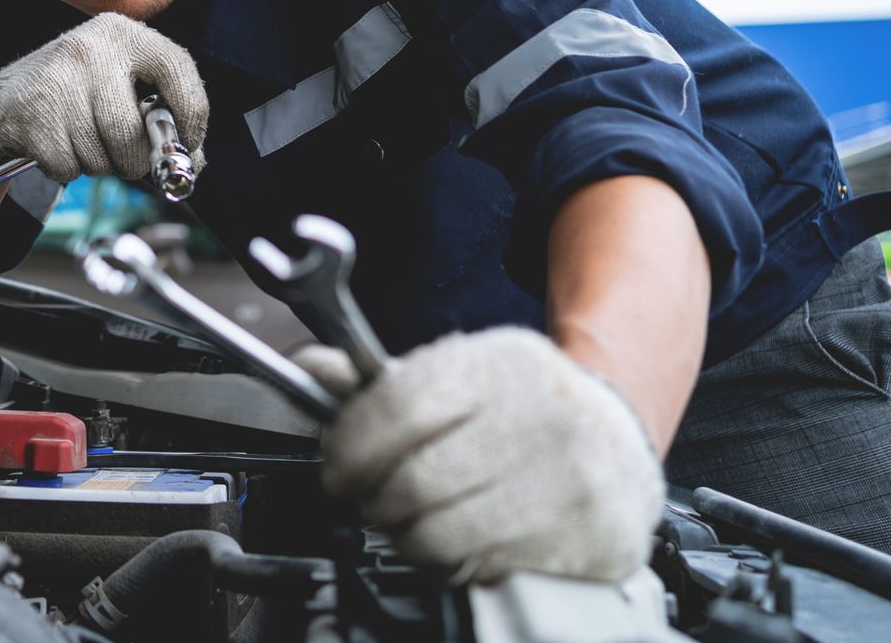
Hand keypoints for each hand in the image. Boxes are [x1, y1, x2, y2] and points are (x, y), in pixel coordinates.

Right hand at [0, 14, 207, 183]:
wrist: (6, 98)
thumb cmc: (79, 96)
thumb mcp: (122, 87)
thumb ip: (163, 121)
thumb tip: (192, 165)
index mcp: (122, 34)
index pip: (177, 70)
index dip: (192, 115)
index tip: (188, 142)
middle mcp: (90, 49)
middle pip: (131, 132)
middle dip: (134, 160)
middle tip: (125, 158)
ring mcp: (58, 80)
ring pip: (100, 156)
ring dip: (98, 165)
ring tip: (82, 140)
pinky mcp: (33, 114)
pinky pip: (68, 168)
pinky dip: (68, 169)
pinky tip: (57, 144)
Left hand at [295, 327, 664, 582]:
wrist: (621, 446)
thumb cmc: (524, 411)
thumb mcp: (460, 375)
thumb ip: (384, 382)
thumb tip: (311, 369)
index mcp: (502, 363)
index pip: (399, 406)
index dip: (351, 446)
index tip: (335, 467)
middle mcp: (543, 417)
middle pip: (415, 479)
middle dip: (372, 499)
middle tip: (367, 500)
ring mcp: (570, 481)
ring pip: (442, 533)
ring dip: (405, 537)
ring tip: (409, 523)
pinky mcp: (589, 539)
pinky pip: (483, 567)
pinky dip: (452, 563)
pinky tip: (458, 541)